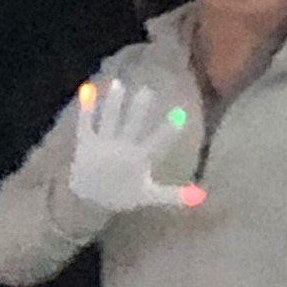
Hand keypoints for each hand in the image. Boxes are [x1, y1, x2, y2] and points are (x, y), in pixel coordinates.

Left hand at [64, 77, 205, 214]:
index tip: (181, 114)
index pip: (157, 142)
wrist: (88, 201)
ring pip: (109, 120)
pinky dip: (87, 107)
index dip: (169, 130)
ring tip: (118, 84)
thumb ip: (174, 194)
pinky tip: (88, 89)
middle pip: (132, 126)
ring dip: (114, 103)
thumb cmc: (122, 195)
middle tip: (147, 90)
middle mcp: (120, 150)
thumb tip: (201, 195)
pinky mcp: (85, 143)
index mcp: (138, 161)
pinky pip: (86, 123)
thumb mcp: (150, 196)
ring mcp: (102, 145)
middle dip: (139, 109)